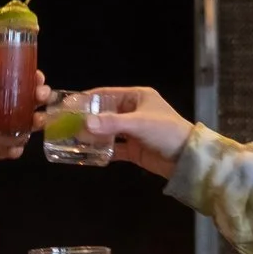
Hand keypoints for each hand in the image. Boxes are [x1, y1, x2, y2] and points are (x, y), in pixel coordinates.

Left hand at [0, 72, 48, 174]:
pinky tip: (14, 149)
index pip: (24, 83)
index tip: (38, 76)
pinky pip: (15, 149)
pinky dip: (16, 149)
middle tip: (41, 95)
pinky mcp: (4, 149)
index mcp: (3, 95)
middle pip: (33, 102)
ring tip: (37, 121)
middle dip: (42, 97)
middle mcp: (12, 112)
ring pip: (30, 126)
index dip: (34, 79)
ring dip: (37, 122)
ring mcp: (10, 131)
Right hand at [61, 86, 193, 177]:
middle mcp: (133, 112)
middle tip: (65, 126)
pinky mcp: (134, 149)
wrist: (187, 159)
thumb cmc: (167, 132)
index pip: (106, 94)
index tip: (68, 105)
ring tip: (71, 141)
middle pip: (104, 114)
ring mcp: (133, 131)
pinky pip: (114, 148)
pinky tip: (87, 155)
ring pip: (107, 132)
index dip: (87, 99)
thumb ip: (111, 123)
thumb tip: (85, 124)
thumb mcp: (139, 123)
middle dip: (86, 120)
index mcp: (137, 97)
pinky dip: (102, 151)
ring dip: (92, 137)